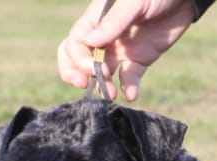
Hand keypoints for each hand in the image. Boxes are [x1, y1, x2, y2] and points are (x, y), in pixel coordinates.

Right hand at [57, 0, 196, 101]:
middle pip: (80, 58)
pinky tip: (131, 94)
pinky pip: (129, 77)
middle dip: (77, 73)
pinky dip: (128, 87)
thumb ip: (114, 21)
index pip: (76, 42)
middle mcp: (105, 36)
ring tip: (112, 95)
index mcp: (97, 19)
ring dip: (103, 85)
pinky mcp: (140, 58)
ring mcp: (122, 49)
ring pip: (103, 72)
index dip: (78, 58)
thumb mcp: (134, 2)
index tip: (93, 69)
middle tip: (86, 85)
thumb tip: (90, 41)